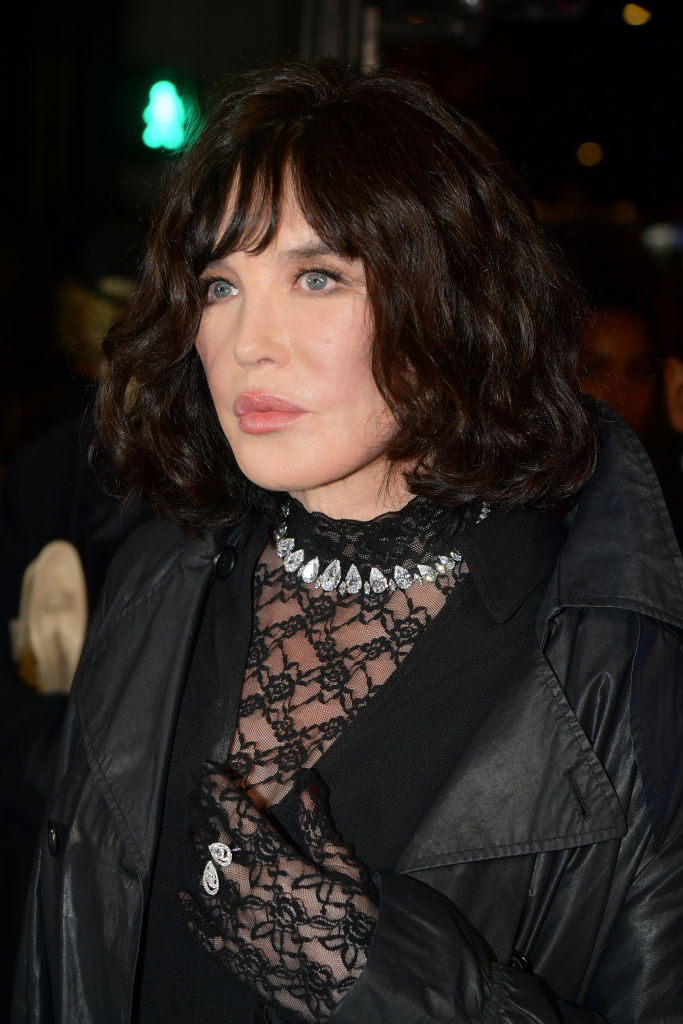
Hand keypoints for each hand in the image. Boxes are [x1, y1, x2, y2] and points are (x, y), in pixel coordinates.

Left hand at [180, 766, 377, 1021]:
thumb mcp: (345, 869)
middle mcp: (247, 892)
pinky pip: (201, 930)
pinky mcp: (232, 956)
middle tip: (192, 794)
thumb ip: (320, 827)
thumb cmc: (357, 924)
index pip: (238, 819)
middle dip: (202, 815)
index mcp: (277, 865)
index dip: (218, 792)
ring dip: (195, 853)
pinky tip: (181, 895)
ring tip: (189, 832)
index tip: (204, 772)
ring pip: (204, 880)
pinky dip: (189, 911)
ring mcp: (235, 926)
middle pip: (214, 845)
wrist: (354, 987)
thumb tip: (308, 784)